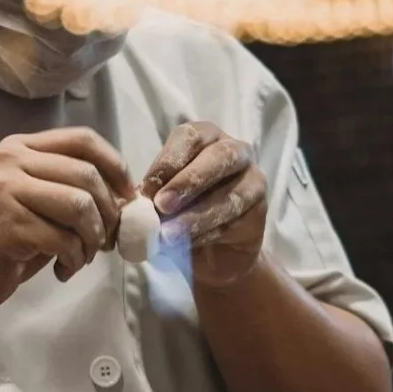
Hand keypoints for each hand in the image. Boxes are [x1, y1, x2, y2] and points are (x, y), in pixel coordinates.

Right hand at [0, 127, 132, 317]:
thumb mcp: (30, 202)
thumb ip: (67, 191)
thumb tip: (123, 199)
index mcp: (18, 148)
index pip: (82, 140)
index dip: (115, 167)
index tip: (127, 197)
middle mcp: (9, 161)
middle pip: (86, 175)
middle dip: (107, 214)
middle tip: (105, 241)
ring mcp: (5, 190)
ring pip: (79, 206)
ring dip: (92, 239)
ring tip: (82, 257)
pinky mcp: (7, 224)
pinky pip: (63, 239)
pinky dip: (74, 259)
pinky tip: (64, 269)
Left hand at [142, 121, 266, 290]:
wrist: (211, 253)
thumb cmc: (180, 215)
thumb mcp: (159, 202)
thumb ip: (150, 197)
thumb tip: (132, 203)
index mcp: (204, 138)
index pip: (189, 137)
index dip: (167, 162)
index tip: (146, 191)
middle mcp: (234, 150)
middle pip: (218, 157)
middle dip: (188, 182)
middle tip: (162, 206)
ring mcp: (252, 178)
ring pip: (229, 193)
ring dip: (196, 215)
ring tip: (169, 235)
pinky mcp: (260, 210)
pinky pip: (236, 220)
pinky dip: (209, 233)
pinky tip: (188, 244)